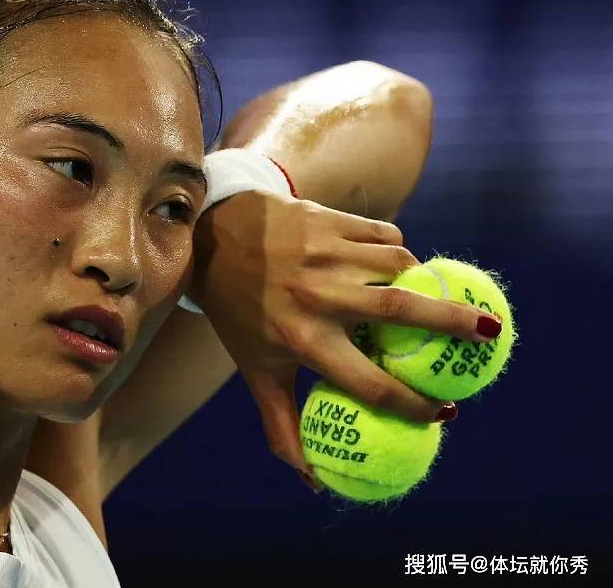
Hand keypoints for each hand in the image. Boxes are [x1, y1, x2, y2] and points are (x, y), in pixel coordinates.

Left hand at [188, 190, 503, 488]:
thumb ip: (282, 425)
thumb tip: (315, 483)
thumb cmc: (240, 314)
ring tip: (432, 299)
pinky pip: (385, 235)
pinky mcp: (328, 220)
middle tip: (491, 335)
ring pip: (400, 265)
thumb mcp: (256, 370)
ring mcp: (325, 254)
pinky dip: (399, 250)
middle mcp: (317, 297)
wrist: (212, 242)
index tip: (445, 414)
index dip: (414, 405)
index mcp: (301, 341)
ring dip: (422, 282)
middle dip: (454, 325)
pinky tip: (397, 264)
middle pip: (401, 313)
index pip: (370, 384)